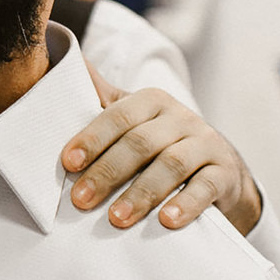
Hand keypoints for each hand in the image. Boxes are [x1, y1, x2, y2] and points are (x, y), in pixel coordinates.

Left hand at [62, 68, 262, 235]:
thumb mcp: (133, 121)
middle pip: (141, 142)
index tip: (68, 163)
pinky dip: (186, 204)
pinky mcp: (224, 173)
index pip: (119, 117)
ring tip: (117, 218)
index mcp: (152, 102)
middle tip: (82, 200)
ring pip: (171, 165)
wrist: (218, 172)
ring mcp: (206, 143)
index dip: (92, 139)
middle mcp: (181, 118)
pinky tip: (167, 220)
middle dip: (108, 172)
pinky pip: (205, 187)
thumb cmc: (161, 145)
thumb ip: (99, 99)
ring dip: (141, 193)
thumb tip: (54, 58)